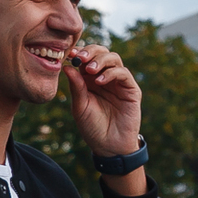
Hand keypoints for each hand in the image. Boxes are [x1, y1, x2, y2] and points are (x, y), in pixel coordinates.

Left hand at [64, 46, 146, 195]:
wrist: (109, 146)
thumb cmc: (92, 127)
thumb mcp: (79, 106)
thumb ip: (76, 87)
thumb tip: (67, 67)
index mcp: (89, 79)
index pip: (86, 58)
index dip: (79, 52)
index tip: (70, 54)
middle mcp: (105, 77)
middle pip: (101, 52)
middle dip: (90, 52)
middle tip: (80, 58)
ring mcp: (118, 82)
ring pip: (113, 58)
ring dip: (101, 61)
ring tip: (90, 70)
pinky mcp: (131, 89)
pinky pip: (123, 73)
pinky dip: (111, 73)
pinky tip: (100, 81)